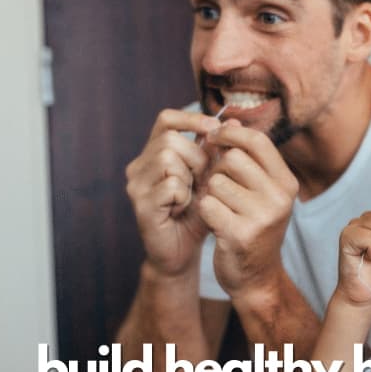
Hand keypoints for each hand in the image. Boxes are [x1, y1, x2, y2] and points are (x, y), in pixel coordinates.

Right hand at [125, 109, 220, 275]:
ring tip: (192, 195)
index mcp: (154, 154)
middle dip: (196, 157)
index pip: (166, 120)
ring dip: (190, 176)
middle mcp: (139, 166)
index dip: (191, 119)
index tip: (215, 129)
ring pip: (167, 158)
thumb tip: (234, 121)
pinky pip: (170, 185)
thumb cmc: (197, 213)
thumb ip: (218, 152)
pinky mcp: (140, 204)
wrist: (183, 252)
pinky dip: (184, 195)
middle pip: (170, 139)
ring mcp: (136, 185)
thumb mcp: (211, 179)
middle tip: (203, 179)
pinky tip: (183, 208)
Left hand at [198, 122, 299, 298]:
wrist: (256, 277)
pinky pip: (207, 205)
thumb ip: (245, 156)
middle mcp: (279, 198)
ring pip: (216, 182)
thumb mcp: (259, 190)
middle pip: (233, 159)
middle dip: (218, 169)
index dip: (231, 134)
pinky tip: (215, 223)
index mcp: (287, 183)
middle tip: (218, 186)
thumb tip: (228, 118)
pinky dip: (205, 212)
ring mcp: (262, 217)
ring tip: (221, 208)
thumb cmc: (253, 226)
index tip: (214, 137)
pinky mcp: (240, 234)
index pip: (257, 141)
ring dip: (210, 193)